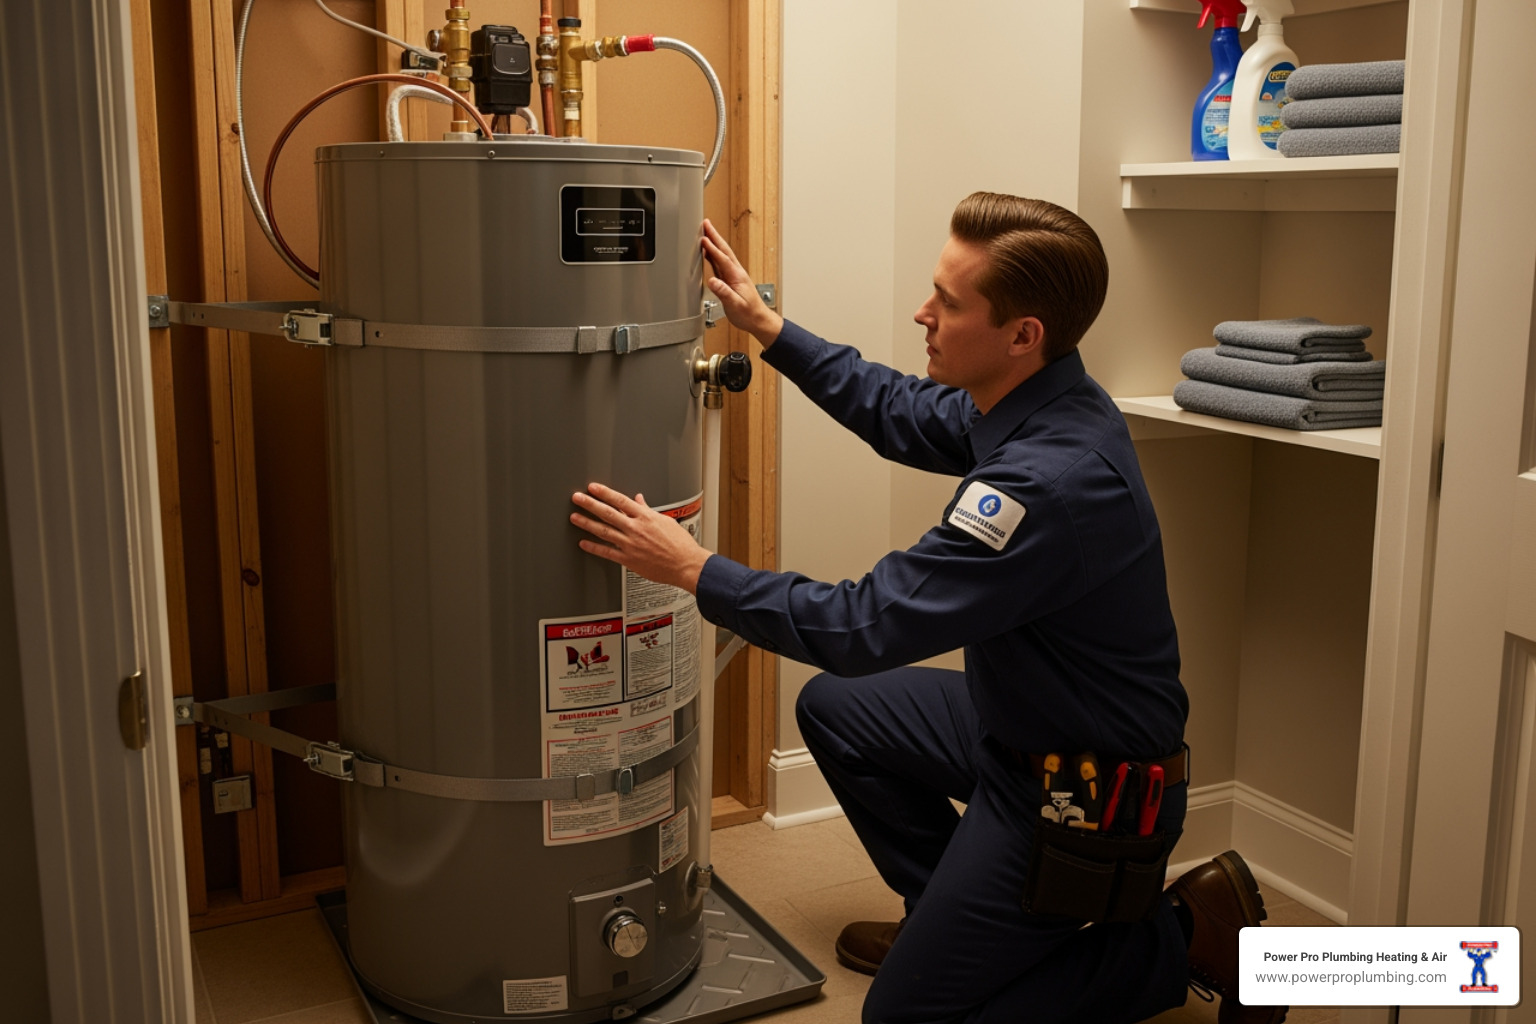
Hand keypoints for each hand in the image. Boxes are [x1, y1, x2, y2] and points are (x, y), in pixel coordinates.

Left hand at [571, 483, 710, 593]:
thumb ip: (648, 510)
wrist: (686, 564)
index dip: (605, 493)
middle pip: (608, 513)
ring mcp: (631, 544)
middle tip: (577, 498)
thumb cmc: (680, 544)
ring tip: (575, 517)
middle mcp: (636, 529)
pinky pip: (607, 552)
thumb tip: (639, 501)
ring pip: (604, 531)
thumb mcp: (665, 521)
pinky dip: (594, 548)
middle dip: (590, 504)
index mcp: (645, 517)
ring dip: (587, 523)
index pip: (620, 500)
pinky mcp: (629, 559)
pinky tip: (584, 543)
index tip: (593, 488)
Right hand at [702, 218, 783, 346]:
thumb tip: (712, 281)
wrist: (758, 320)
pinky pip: (720, 263)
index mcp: (737, 277)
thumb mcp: (735, 305)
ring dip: (714, 242)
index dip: (712, 248)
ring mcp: (734, 275)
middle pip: (724, 250)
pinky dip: (713, 254)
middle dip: (714, 236)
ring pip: (722, 254)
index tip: (703, 238)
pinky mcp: (731, 280)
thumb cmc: (749, 314)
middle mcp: (736, 273)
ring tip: (705, 232)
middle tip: (706, 223)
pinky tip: (708, 252)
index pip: (723, 259)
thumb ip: (724, 292)